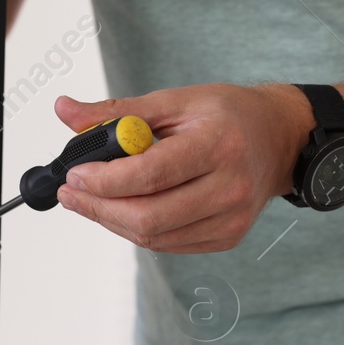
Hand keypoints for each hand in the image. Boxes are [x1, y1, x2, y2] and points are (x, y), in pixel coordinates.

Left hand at [53, 85, 314, 253]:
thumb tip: (64, 111)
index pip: (151, 174)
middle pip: (149, 216)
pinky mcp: (227, 237)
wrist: (279, 139)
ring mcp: (231, 218)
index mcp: (218, 145)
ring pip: (154, 236)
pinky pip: (168, 244)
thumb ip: (118, 111)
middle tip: (70, 192)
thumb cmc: (226, 115)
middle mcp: (230, 187)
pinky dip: (137, 229)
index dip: (105, 180)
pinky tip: (122, 209)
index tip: (74, 174)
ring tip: (89, 199)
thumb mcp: (175, 100)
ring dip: (111, 221)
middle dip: (98, 207)